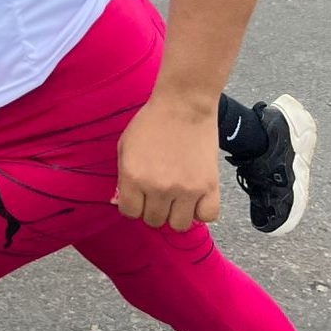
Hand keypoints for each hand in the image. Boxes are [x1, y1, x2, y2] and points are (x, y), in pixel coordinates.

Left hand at [115, 97, 219, 231]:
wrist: (183, 105)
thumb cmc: (151, 123)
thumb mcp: (125, 146)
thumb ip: (123, 177)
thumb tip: (120, 202)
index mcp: (133, 176)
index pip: (130, 212)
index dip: (133, 205)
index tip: (139, 196)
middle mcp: (158, 187)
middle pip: (154, 220)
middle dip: (153, 208)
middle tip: (158, 193)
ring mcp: (185, 190)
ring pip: (179, 225)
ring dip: (176, 213)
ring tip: (176, 196)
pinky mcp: (209, 187)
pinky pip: (207, 217)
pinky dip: (201, 211)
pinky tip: (195, 198)